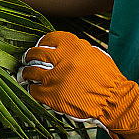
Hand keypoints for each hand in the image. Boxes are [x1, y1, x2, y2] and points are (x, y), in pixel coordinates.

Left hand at [18, 31, 138, 138]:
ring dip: (25, 73)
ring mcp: (55, 78)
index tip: (40, 45)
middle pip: (35, 53)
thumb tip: (61, 46)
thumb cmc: (107, 77)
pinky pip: (34, 90)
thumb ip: (77, 48)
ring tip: (24, 74)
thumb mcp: (94, 54)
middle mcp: (62, 60)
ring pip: (31, 72)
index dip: (42, 42)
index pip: (50, 38)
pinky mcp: (52, 96)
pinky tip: (33, 89)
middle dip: (29, 56)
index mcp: (73, 47)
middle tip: (26, 58)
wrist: (114, 100)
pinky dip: (32, 89)